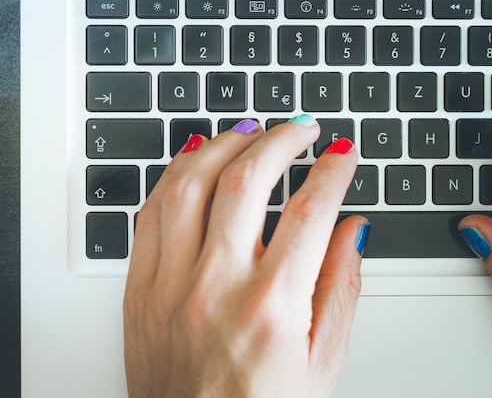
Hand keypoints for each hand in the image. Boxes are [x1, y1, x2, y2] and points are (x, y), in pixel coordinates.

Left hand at [123, 116, 369, 397]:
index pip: (310, 212)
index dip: (333, 171)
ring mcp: (170, 285)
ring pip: (190, 185)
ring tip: (249, 131)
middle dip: (280, 140)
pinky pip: (149, 214)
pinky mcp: (138, 290)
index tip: (343, 155)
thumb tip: (353, 229)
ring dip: (222, 145)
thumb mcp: (322, 363)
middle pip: (247, 182)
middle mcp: (217, 289)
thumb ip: (341, 288)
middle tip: (301, 129)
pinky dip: (173, 176)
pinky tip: (194, 159)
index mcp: (272, 309)